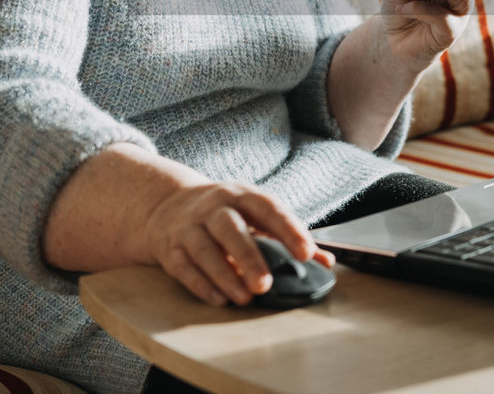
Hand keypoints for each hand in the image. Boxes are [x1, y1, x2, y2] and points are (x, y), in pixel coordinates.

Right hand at [142, 181, 334, 305]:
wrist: (168, 205)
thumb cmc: (225, 214)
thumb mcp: (255, 215)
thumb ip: (288, 238)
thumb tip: (325, 262)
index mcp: (241, 195)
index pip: (268, 208)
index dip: (288, 229)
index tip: (306, 253)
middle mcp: (213, 207)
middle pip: (230, 228)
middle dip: (249, 257)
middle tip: (266, 284)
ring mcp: (189, 227)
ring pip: (204, 249)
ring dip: (224, 275)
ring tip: (245, 298)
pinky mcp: (170, 248)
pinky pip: (183, 267)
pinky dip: (201, 284)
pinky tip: (219, 299)